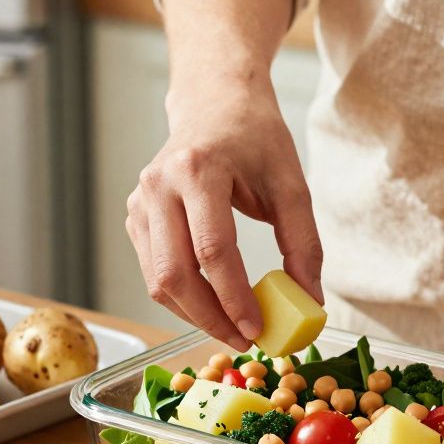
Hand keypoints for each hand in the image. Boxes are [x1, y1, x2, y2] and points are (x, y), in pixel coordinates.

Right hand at [126, 80, 321, 350]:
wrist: (214, 102)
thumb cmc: (255, 138)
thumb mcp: (291, 183)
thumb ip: (303, 244)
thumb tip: (309, 302)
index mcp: (198, 169)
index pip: (212, 250)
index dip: (234, 298)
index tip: (258, 330)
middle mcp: (158, 185)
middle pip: (175, 274)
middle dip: (210, 318)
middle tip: (245, 341)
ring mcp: (139, 202)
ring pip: (157, 281)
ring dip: (194, 315)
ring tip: (233, 328)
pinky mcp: (134, 217)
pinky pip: (153, 271)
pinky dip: (182, 297)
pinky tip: (212, 303)